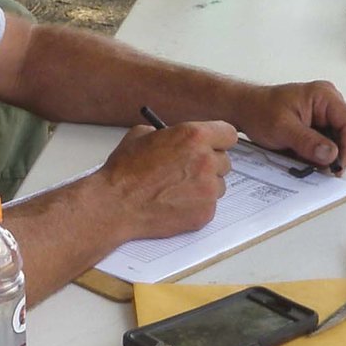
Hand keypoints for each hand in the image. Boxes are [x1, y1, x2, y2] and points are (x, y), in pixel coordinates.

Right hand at [95, 122, 235, 236]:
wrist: (116, 204)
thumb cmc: (125, 171)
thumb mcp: (142, 135)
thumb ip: (168, 133)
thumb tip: (177, 137)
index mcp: (193, 136)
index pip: (228, 133)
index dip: (219, 139)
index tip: (214, 144)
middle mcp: (206, 161)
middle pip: (225, 160)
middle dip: (210, 164)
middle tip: (190, 169)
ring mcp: (208, 189)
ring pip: (219, 185)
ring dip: (204, 186)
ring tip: (177, 189)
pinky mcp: (205, 212)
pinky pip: (210, 205)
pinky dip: (197, 205)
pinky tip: (175, 203)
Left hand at [236, 79, 345, 172]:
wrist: (244, 108)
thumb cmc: (259, 110)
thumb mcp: (282, 128)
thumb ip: (308, 141)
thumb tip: (331, 154)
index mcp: (324, 96)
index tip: (339, 166)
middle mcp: (328, 102)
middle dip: (338, 153)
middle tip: (326, 171)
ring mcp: (324, 113)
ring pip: (338, 140)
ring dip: (327, 155)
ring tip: (311, 163)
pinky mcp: (318, 124)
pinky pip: (327, 142)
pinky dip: (319, 153)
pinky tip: (306, 158)